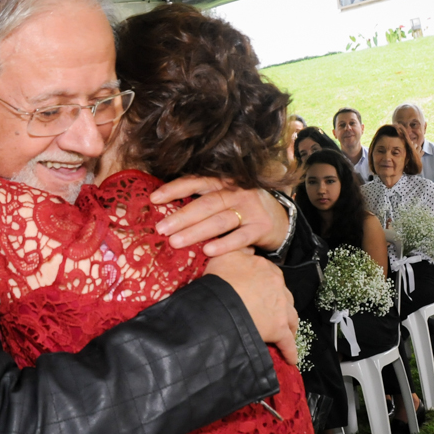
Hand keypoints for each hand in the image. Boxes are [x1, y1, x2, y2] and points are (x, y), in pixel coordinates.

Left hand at [152, 176, 288, 255]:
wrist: (279, 219)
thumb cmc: (241, 209)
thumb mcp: (224, 197)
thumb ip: (201, 200)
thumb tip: (163, 211)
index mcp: (223, 182)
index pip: (196, 182)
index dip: (174, 189)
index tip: (153, 199)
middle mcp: (237, 192)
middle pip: (206, 204)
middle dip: (181, 216)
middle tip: (161, 229)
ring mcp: (251, 209)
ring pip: (220, 220)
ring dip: (196, 231)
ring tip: (175, 242)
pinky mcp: (261, 227)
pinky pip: (241, 237)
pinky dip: (224, 244)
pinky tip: (207, 251)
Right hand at [204, 250, 299, 364]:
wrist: (221, 300)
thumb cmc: (220, 279)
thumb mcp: (225, 254)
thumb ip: (236, 250)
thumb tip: (241, 244)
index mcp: (266, 269)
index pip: (271, 277)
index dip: (268, 286)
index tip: (263, 293)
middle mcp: (278, 287)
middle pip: (284, 297)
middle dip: (282, 306)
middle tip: (276, 314)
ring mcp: (281, 309)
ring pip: (291, 318)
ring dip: (290, 326)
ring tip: (287, 334)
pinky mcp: (279, 329)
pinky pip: (288, 343)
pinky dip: (291, 351)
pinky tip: (292, 359)